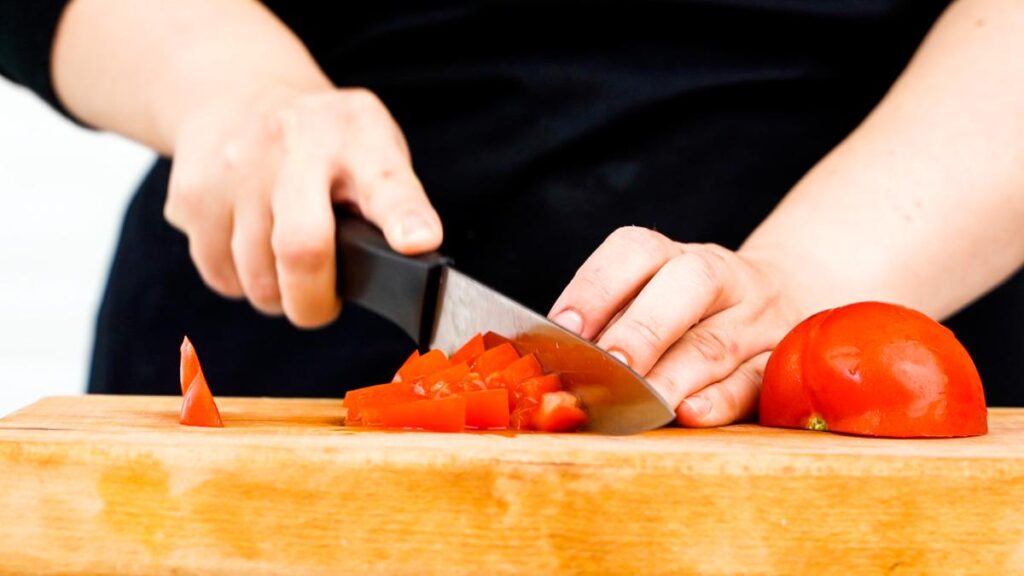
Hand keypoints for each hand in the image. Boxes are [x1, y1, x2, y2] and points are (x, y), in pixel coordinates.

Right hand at [165, 84, 441, 326]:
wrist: (238, 96)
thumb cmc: (325, 144)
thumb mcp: (375, 151)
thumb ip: (395, 204)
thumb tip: (410, 257)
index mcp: (358, 136)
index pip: (387, 182)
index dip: (404, 218)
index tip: (418, 242)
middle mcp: (294, 144)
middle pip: (302, 248)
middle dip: (314, 301)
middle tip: (322, 303)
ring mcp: (236, 167)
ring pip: (256, 279)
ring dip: (277, 294)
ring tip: (287, 266)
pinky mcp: (191, 195)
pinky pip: (220, 275)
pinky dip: (240, 282)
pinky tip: (250, 247)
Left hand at [548, 227, 803, 426]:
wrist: (792, 296)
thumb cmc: (691, 311)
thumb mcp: (655, 296)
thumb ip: (609, 323)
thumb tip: (550, 361)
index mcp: (675, 257)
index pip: (637, 251)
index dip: (596, 286)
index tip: (562, 327)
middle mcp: (721, 279)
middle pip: (690, 285)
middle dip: (642, 328)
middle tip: (607, 364)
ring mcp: (757, 321)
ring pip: (718, 340)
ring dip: (672, 374)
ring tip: (639, 402)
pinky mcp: (778, 365)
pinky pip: (754, 381)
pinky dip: (720, 399)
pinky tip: (689, 413)